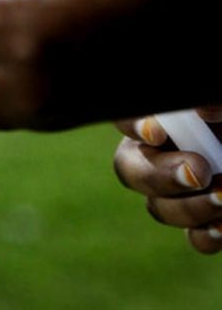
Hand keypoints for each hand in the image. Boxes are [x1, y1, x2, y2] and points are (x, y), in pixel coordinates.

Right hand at [114, 109, 221, 253]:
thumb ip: (215, 103)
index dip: (133, 125)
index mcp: (168, 121)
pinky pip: (196, 238)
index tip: (156, 132)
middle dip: (160, 175)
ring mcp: (183, 193)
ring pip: (159, 209)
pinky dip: (209, 235)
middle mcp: (165, 155)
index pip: (128, 119)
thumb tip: (203, 111)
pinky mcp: (208, 224)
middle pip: (131, 169)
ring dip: (189, 207)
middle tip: (198, 172)